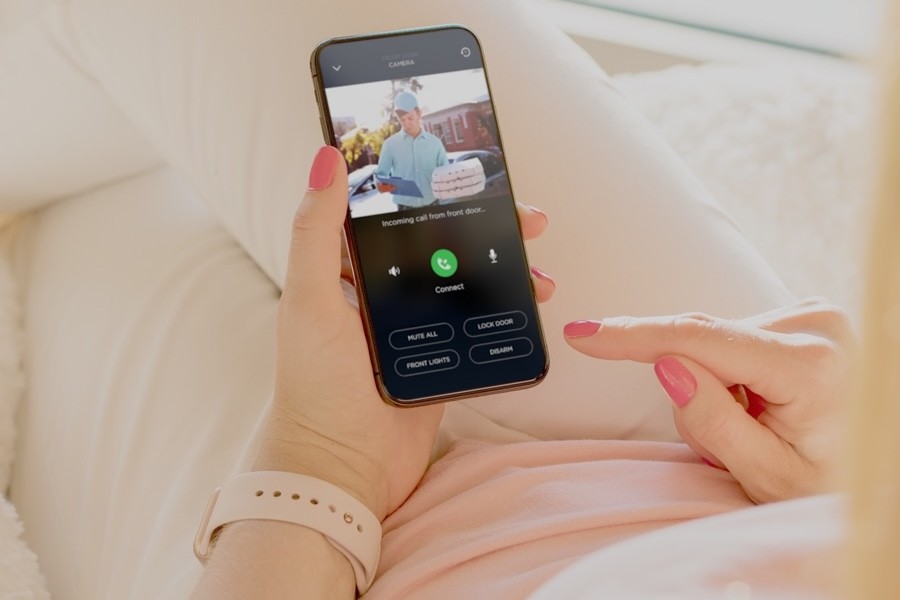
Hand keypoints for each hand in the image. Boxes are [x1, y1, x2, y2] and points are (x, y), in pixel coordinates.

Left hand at [257, 146, 552, 519]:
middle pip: (445, 242)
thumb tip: (325, 156)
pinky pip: (479, 320)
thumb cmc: (315, 385)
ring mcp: (417, 324)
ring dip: (507, 266)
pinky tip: (531, 300)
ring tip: (538, 268)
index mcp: (349, 270)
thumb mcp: (309, 299)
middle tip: (528, 218)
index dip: (436, 189)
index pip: (397, 214)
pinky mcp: (442, 356)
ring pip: (469, 278)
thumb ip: (315, 230)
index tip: (474, 173)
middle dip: (489, 226)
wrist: (340, 468)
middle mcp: (385, 291)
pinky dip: (507, 307)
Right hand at [564, 298, 854, 502]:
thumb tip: (666, 365)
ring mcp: (812, 314)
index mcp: (810, 365)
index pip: (699, 339)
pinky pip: (734, 338)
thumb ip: (714, 421)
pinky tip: (764, 403)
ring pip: (714, 342)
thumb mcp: (768, 475)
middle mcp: (814, 323)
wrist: (878, 469)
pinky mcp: (804, 315)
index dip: (633, 336)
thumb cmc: (832, 482)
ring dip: (716, 384)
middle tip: (729, 441)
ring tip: (757, 426)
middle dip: (693, 388)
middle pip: (702, 344)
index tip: (583, 332)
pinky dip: (732, 373)